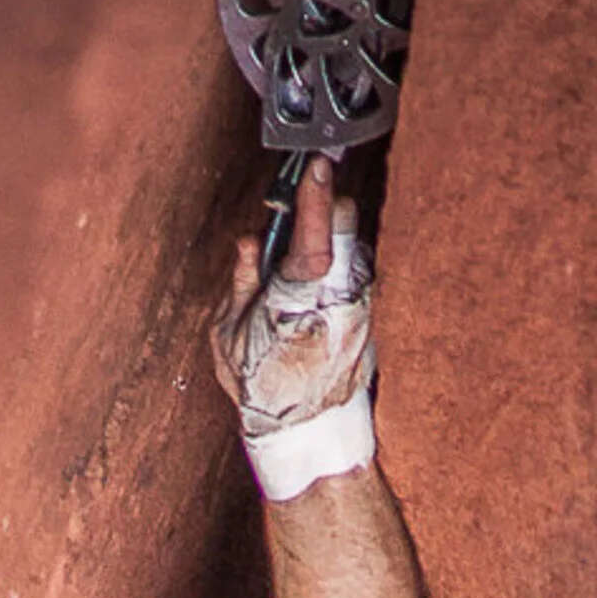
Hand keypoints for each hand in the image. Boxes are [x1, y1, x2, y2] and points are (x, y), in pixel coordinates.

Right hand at [210, 158, 374, 439]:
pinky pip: (354, 273)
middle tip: (303, 208)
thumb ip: (242, 281)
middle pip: (344, 229)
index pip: (314, 239)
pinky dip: (334, 268)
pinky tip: (313, 290)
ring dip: (328, 242)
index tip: (316, 167)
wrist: (304, 430)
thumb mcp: (229, 333)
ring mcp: (359, 307)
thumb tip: (249, 242)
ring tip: (298, 267)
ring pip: (351, 248)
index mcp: (297, 300)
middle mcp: (338, 300)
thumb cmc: (262, 383)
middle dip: (324, 211)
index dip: (314, 199)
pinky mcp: (368, 315)